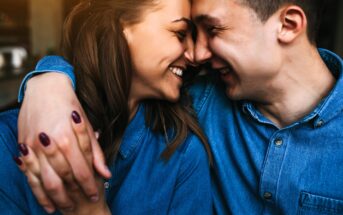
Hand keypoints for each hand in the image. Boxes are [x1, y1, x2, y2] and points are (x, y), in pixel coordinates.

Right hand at [17, 73, 110, 210]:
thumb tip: (106, 173)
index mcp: (68, 139)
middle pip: (62, 179)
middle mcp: (49, 144)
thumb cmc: (70, 105)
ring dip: (54, 198)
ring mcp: (33, 146)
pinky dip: (37, 191)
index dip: (89, 186)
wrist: (45, 88)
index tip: (95, 195)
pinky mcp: (23, 146)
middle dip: (72, 195)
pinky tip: (45, 202)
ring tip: (64, 208)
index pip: (81, 171)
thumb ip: (96, 152)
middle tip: (79, 205)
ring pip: (44, 181)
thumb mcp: (88, 125)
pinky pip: (29, 175)